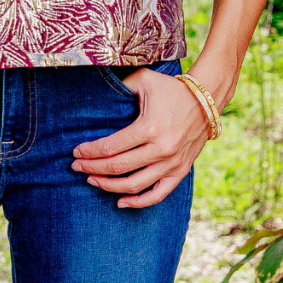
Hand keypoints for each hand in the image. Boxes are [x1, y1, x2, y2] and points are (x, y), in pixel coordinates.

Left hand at [70, 70, 213, 208]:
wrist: (206, 101)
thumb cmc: (172, 89)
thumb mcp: (145, 80)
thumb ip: (120, 86)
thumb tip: (95, 94)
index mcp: (150, 128)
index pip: (111, 147)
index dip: (90, 152)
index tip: (76, 152)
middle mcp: (161, 149)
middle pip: (118, 167)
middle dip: (92, 168)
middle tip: (77, 167)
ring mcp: (171, 164)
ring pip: (134, 185)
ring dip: (108, 186)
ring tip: (92, 180)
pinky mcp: (180, 171)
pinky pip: (157, 195)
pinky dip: (138, 202)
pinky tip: (120, 202)